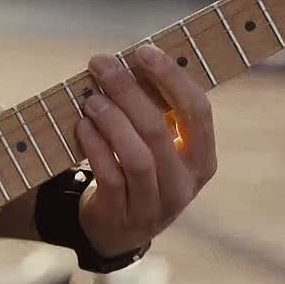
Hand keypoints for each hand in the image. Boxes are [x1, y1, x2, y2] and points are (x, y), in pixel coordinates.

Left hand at [76, 45, 216, 256]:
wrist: (116, 231)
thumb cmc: (139, 174)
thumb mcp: (159, 148)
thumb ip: (155, 113)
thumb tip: (129, 61)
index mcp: (202, 159)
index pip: (197, 111)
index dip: (172, 78)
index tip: (144, 51)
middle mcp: (184, 184)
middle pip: (159, 129)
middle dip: (128, 91)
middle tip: (102, 64)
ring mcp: (154, 205)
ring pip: (136, 156)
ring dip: (111, 120)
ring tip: (90, 98)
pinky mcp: (122, 215)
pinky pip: (110, 176)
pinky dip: (95, 147)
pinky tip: (82, 126)